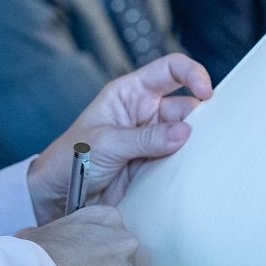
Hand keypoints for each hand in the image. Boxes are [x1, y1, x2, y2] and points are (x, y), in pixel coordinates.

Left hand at [27, 54, 212, 223]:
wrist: (58, 196)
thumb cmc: (70, 159)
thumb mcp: (106, 143)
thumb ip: (145, 138)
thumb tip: (185, 132)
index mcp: (129, 93)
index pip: (169, 70)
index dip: (192, 73)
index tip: (207, 92)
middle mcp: (145, 112)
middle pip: (186, 105)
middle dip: (201, 117)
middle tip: (208, 135)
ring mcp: (153, 140)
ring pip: (189, 135)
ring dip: (198, 144)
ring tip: (203, 157)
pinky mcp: (157, 166)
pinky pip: (183, 161)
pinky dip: (192, 165)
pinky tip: (197, 172)